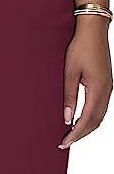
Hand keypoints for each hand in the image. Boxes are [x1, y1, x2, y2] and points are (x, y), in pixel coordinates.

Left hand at [59, 17, 112, 148]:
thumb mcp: (69, 72)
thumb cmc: (80, 48)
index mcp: (98, 90)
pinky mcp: (107, 84)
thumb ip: (69, 96)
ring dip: (86, 127)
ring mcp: (109, 88)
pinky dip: (91, 117)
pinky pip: (101, 107)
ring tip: (71, 134)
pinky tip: (81, 119)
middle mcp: (106, 91)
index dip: (76, 133)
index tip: (65, 142)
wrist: (93, 31)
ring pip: (100, 116)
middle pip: (95, 121)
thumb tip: (67, 118)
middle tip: (65, 142)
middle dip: (81, 134)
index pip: (87, 119)